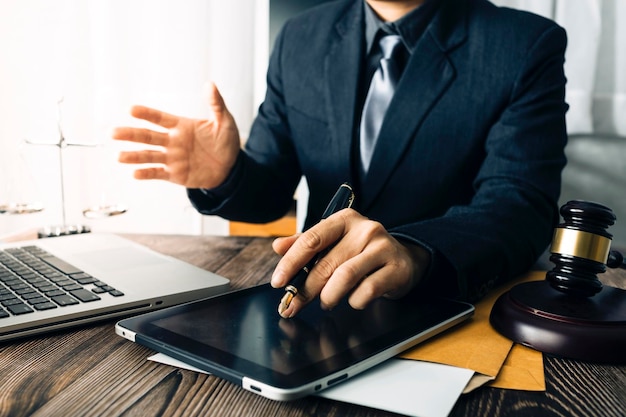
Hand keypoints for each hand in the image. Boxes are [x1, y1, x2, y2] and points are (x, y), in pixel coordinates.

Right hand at [111, 83, 240, 188]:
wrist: (231, 167)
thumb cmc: (226, 142)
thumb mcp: (224, 121)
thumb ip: (216, 104)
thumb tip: (210, 85)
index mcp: (181, 126)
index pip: (160, 118)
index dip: (146, 114)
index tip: (132, 110)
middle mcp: (172, 141)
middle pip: (147, 137)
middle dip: (130, 134)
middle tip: (113, 133)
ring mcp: (172, 158)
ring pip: (149, 155)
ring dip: (134, 156)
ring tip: (119, 156)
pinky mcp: (175, 174)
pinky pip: (158, 173)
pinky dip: (147, 173)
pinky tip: (135, 173)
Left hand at [270, 208, 430, 317]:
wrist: (404, 259)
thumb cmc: (362, 251)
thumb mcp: (334, 242)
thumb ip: (306, 244)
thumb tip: (278, 247)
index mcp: (344, 219)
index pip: (311, 239)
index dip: (291, 263)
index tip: (278, 282)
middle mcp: (365, 229)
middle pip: (326, 263)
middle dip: (305, 289)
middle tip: (293, 305)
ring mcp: (382, 248)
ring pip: (345, 277)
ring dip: (329, 296)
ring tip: (326, 302)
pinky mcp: (396, 268)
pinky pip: (367, 291)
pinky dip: (354, 301)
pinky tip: (353, 300)